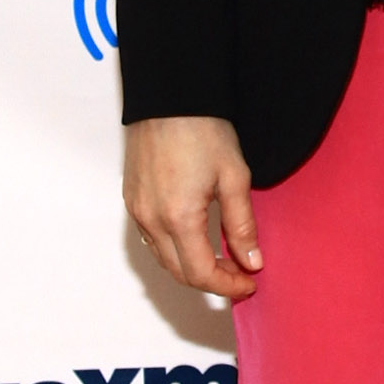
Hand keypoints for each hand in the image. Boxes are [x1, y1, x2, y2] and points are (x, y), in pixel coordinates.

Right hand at [123, 116, 259, 298]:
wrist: (169, 97)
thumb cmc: (202, 129)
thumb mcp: (234, 177)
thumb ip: (242, 225)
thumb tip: (251, 261)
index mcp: (179, 217)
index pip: (201, 274)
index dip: (228, 286)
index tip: (249, 282)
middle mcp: (151, 220)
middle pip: (180, 273)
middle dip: (212, 281)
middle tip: (241, 274)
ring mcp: (137, 211)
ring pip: (163, 258)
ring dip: (192, 267)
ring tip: (222, 258)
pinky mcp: (131, 200)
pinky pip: (151, 239)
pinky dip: (174, 250)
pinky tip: (195, 239)